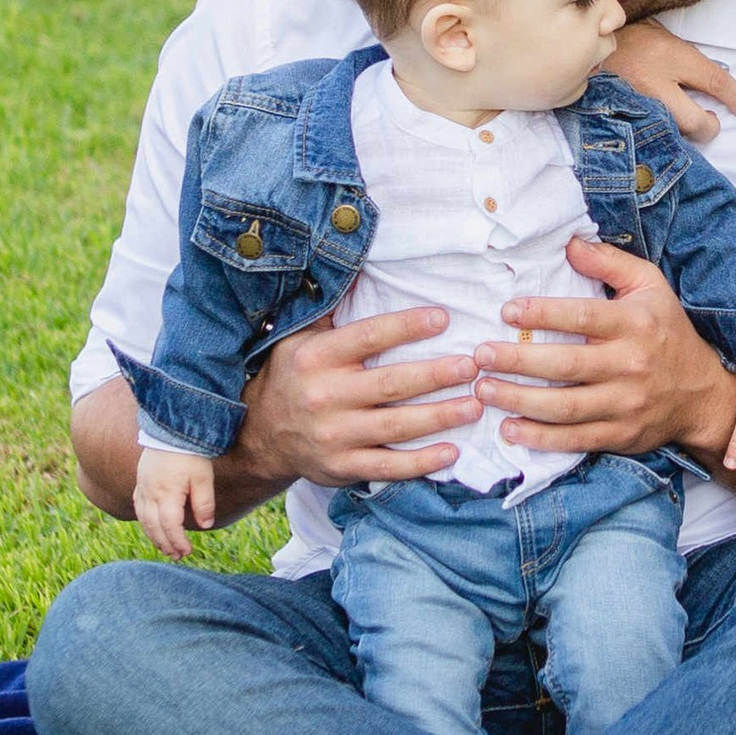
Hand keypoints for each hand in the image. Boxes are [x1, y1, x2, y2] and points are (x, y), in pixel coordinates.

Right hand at [134, 446, 217, 558]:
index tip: (187, 551)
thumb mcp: (203, 477)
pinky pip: (138, 506)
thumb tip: (206, 525)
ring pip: (143, 519)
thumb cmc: (190, 453)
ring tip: (165, 547)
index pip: (170, 525)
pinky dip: (144, 520)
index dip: (177, 541)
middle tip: (176, 555)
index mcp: (167, 493)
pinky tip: (151, 526)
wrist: (171, 427)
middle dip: (165, 544)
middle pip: (154, 526)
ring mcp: (143, 486)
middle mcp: (151, 492)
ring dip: (153, 535)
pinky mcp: (140, 481)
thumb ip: (204, 502)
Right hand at [233, 301, 479, 491]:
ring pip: (397, 426)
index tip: (443, 318)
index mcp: (317, 357)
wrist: (260, 435)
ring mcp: (334, 435)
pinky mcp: (342, 467)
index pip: (368, 336)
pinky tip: (451, 451)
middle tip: (472, 366)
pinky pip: (388, 466)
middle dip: (436, 374)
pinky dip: (422, 462)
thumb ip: (333, 311)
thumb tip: (363, 267)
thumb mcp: (300, 338)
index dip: (407, 326)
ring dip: (441, 416)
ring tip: (475, 405)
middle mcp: (325, 395)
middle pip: (391, 383)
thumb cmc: (292, 376)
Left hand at [481, 239, 734, 463]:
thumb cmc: (666, 331)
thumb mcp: (650, 285)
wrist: (701, 394)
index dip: (543, 313)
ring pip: (566, 407)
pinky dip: (541, 438)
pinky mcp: (621, 435)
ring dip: (520, 400)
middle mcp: (630, 365)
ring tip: (484, 390)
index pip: (583, 317)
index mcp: (634, 324)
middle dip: (518, 361)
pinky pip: (576, 440)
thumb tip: (569, 243)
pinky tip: (510, 429)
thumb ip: (609, 262)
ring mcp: (625, 404)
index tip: (506, 310)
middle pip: (567, 365)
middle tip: (480, 356)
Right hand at [600, 19, 735, 145]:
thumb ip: (684, 55)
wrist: (575, 44)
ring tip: (678, 116)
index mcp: (667, 55)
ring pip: (673, 134)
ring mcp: (634, 105)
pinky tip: (657, 126)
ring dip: (683, 131)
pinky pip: (649, 137)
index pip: (713, 80)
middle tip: (708, 118)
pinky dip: (659, 135)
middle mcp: (653, 83)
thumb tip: (713, 80)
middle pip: (696, 123)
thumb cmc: (622, 35)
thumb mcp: (658, 32)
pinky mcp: (618, 119)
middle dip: (707, 127)